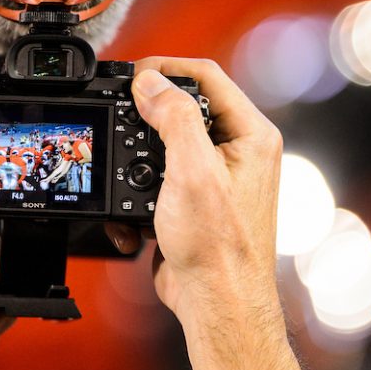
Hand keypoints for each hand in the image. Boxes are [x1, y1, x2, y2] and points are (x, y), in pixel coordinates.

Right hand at [107, 58, 282, 316]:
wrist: (215, 301)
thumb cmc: (218, 247)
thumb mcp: (192, 170)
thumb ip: (173, 117)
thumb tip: (150, 82)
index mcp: (250, 135)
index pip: (207, 76)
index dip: (167, 68)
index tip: (133, 73)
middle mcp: (239, 150)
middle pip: (186, 104)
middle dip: (148, 110)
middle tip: (120, 109)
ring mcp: (218, 174)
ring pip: (169, 140)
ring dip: (139, 152)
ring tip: (123, 163)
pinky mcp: (196, 197)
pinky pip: (162, 173)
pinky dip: (139, 185)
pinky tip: (133, 208)